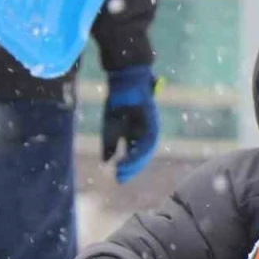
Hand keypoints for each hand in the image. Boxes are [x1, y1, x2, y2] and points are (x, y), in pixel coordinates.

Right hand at [103, 65, 159, 183]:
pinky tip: (128, 158)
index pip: (137, 154)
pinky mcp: (153, 120)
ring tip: (122, 170)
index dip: (129, 167)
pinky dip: (139, 150)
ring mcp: (152, 126)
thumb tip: (105, 162)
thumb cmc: (117, 101)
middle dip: (132, 168)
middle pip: (143, 155)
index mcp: (139, 133)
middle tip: (120, 178)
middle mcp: (147, 131)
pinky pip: (148, 139)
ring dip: (135, 162)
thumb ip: (110, 144)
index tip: (118, 177)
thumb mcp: (110, 126)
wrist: (124, 80)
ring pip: (147, 149)